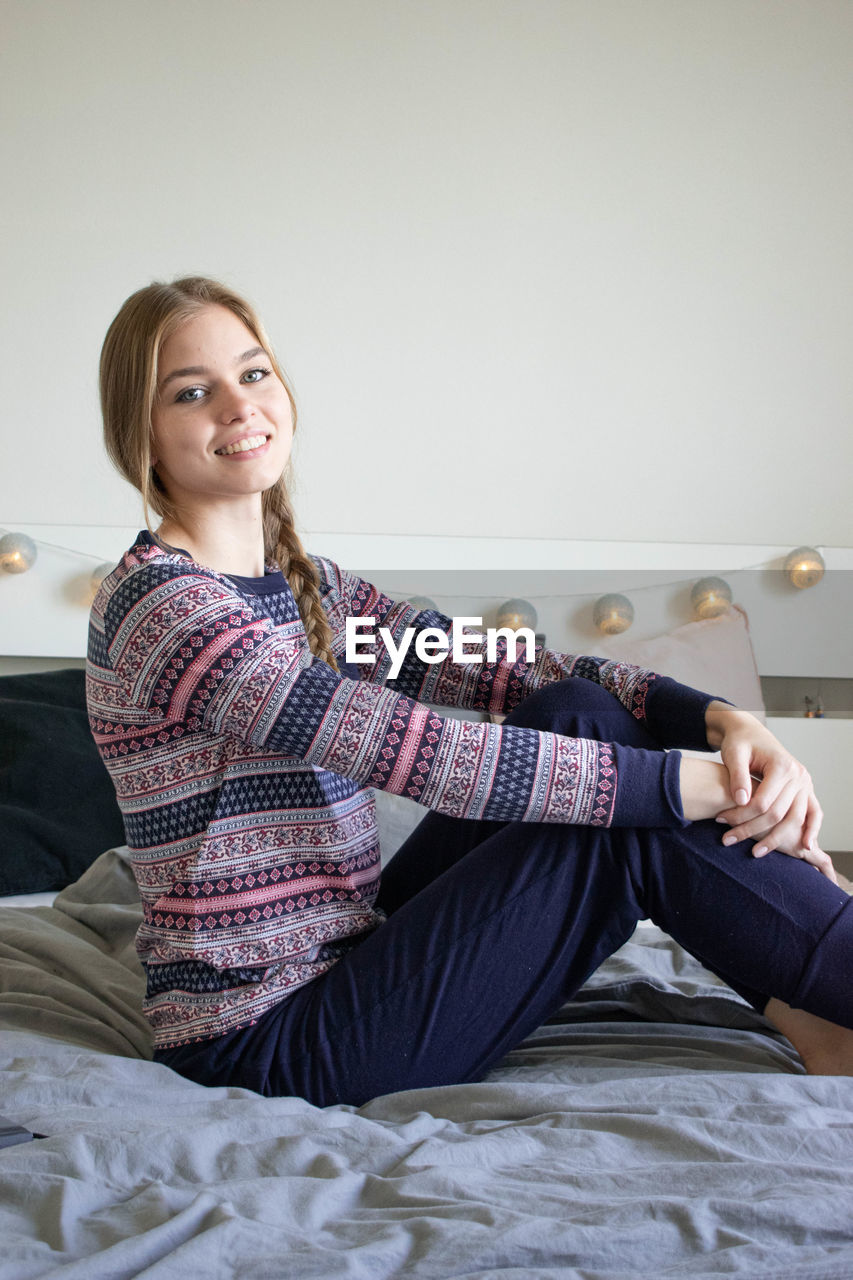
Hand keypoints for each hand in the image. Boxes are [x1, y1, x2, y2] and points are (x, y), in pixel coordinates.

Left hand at [704, 701, 834, 880]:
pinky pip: (814, 813)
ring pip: (794, 819)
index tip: (720, 821)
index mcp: (782, 765)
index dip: (741, 816)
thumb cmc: (740, 743)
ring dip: (775, 839)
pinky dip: (812, 830)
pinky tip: (804, 847)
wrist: (750, 733)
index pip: (762, 802)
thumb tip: (742, 801)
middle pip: (777, 814)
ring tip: (755, 852)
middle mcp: (798, 775)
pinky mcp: (805, 790)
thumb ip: (737, 776)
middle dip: (751, 830)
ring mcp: (805, 783)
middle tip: (727, 839)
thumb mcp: (733, 754)